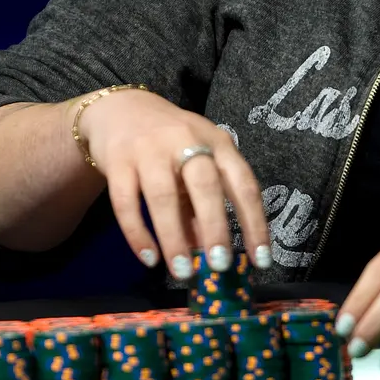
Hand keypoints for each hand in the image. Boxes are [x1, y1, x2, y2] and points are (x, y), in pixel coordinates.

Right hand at [75, 88, 271, 278]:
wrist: (120, 108)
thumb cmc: (169, 144)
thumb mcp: (195, 166)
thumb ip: (202, 207)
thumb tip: (210, 253)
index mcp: (217, 142)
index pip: (243, 183)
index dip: (255, 222)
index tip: (261, 260)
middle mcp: (186, 140)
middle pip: (205, 185)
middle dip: (215, 227)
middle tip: (220, 266)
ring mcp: (149, 148)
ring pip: (163, 196)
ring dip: (173, 237)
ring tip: (181, 271)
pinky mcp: (118, 160)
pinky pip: (126, 202)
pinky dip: (137, 233)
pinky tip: (149, 258)